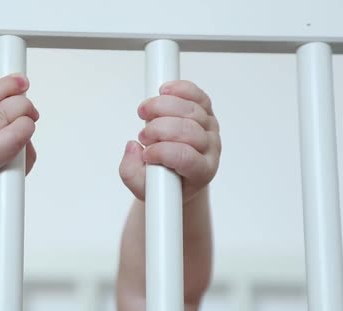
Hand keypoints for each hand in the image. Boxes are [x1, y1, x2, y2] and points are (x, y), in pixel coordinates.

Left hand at [0, 74, 38, 207]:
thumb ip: (23, 159)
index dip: (27, 124)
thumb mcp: (3, 183)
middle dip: (22, 104)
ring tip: (18, 83)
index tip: (31, 122)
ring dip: (4, 87)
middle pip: (1, 111)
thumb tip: (26, 129)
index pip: (13, 135)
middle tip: (28, 106)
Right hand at [119, 80, 220, 202]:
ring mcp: (210, 127)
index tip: (146, 154)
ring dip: (162, 107)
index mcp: (201, 172)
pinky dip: (179, 89)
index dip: (163, 152)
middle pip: (189, 130)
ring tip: (145, 113)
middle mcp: (210, 148)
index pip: (187, 157)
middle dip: (159, 129)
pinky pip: (197, 94)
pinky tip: (163, 91)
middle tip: (143, 136)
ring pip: (190, 109)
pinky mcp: (205, 111)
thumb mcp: (143, 189)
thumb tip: (133, 147)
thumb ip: (132, 174)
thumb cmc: (165, 185)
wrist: (179, 177)